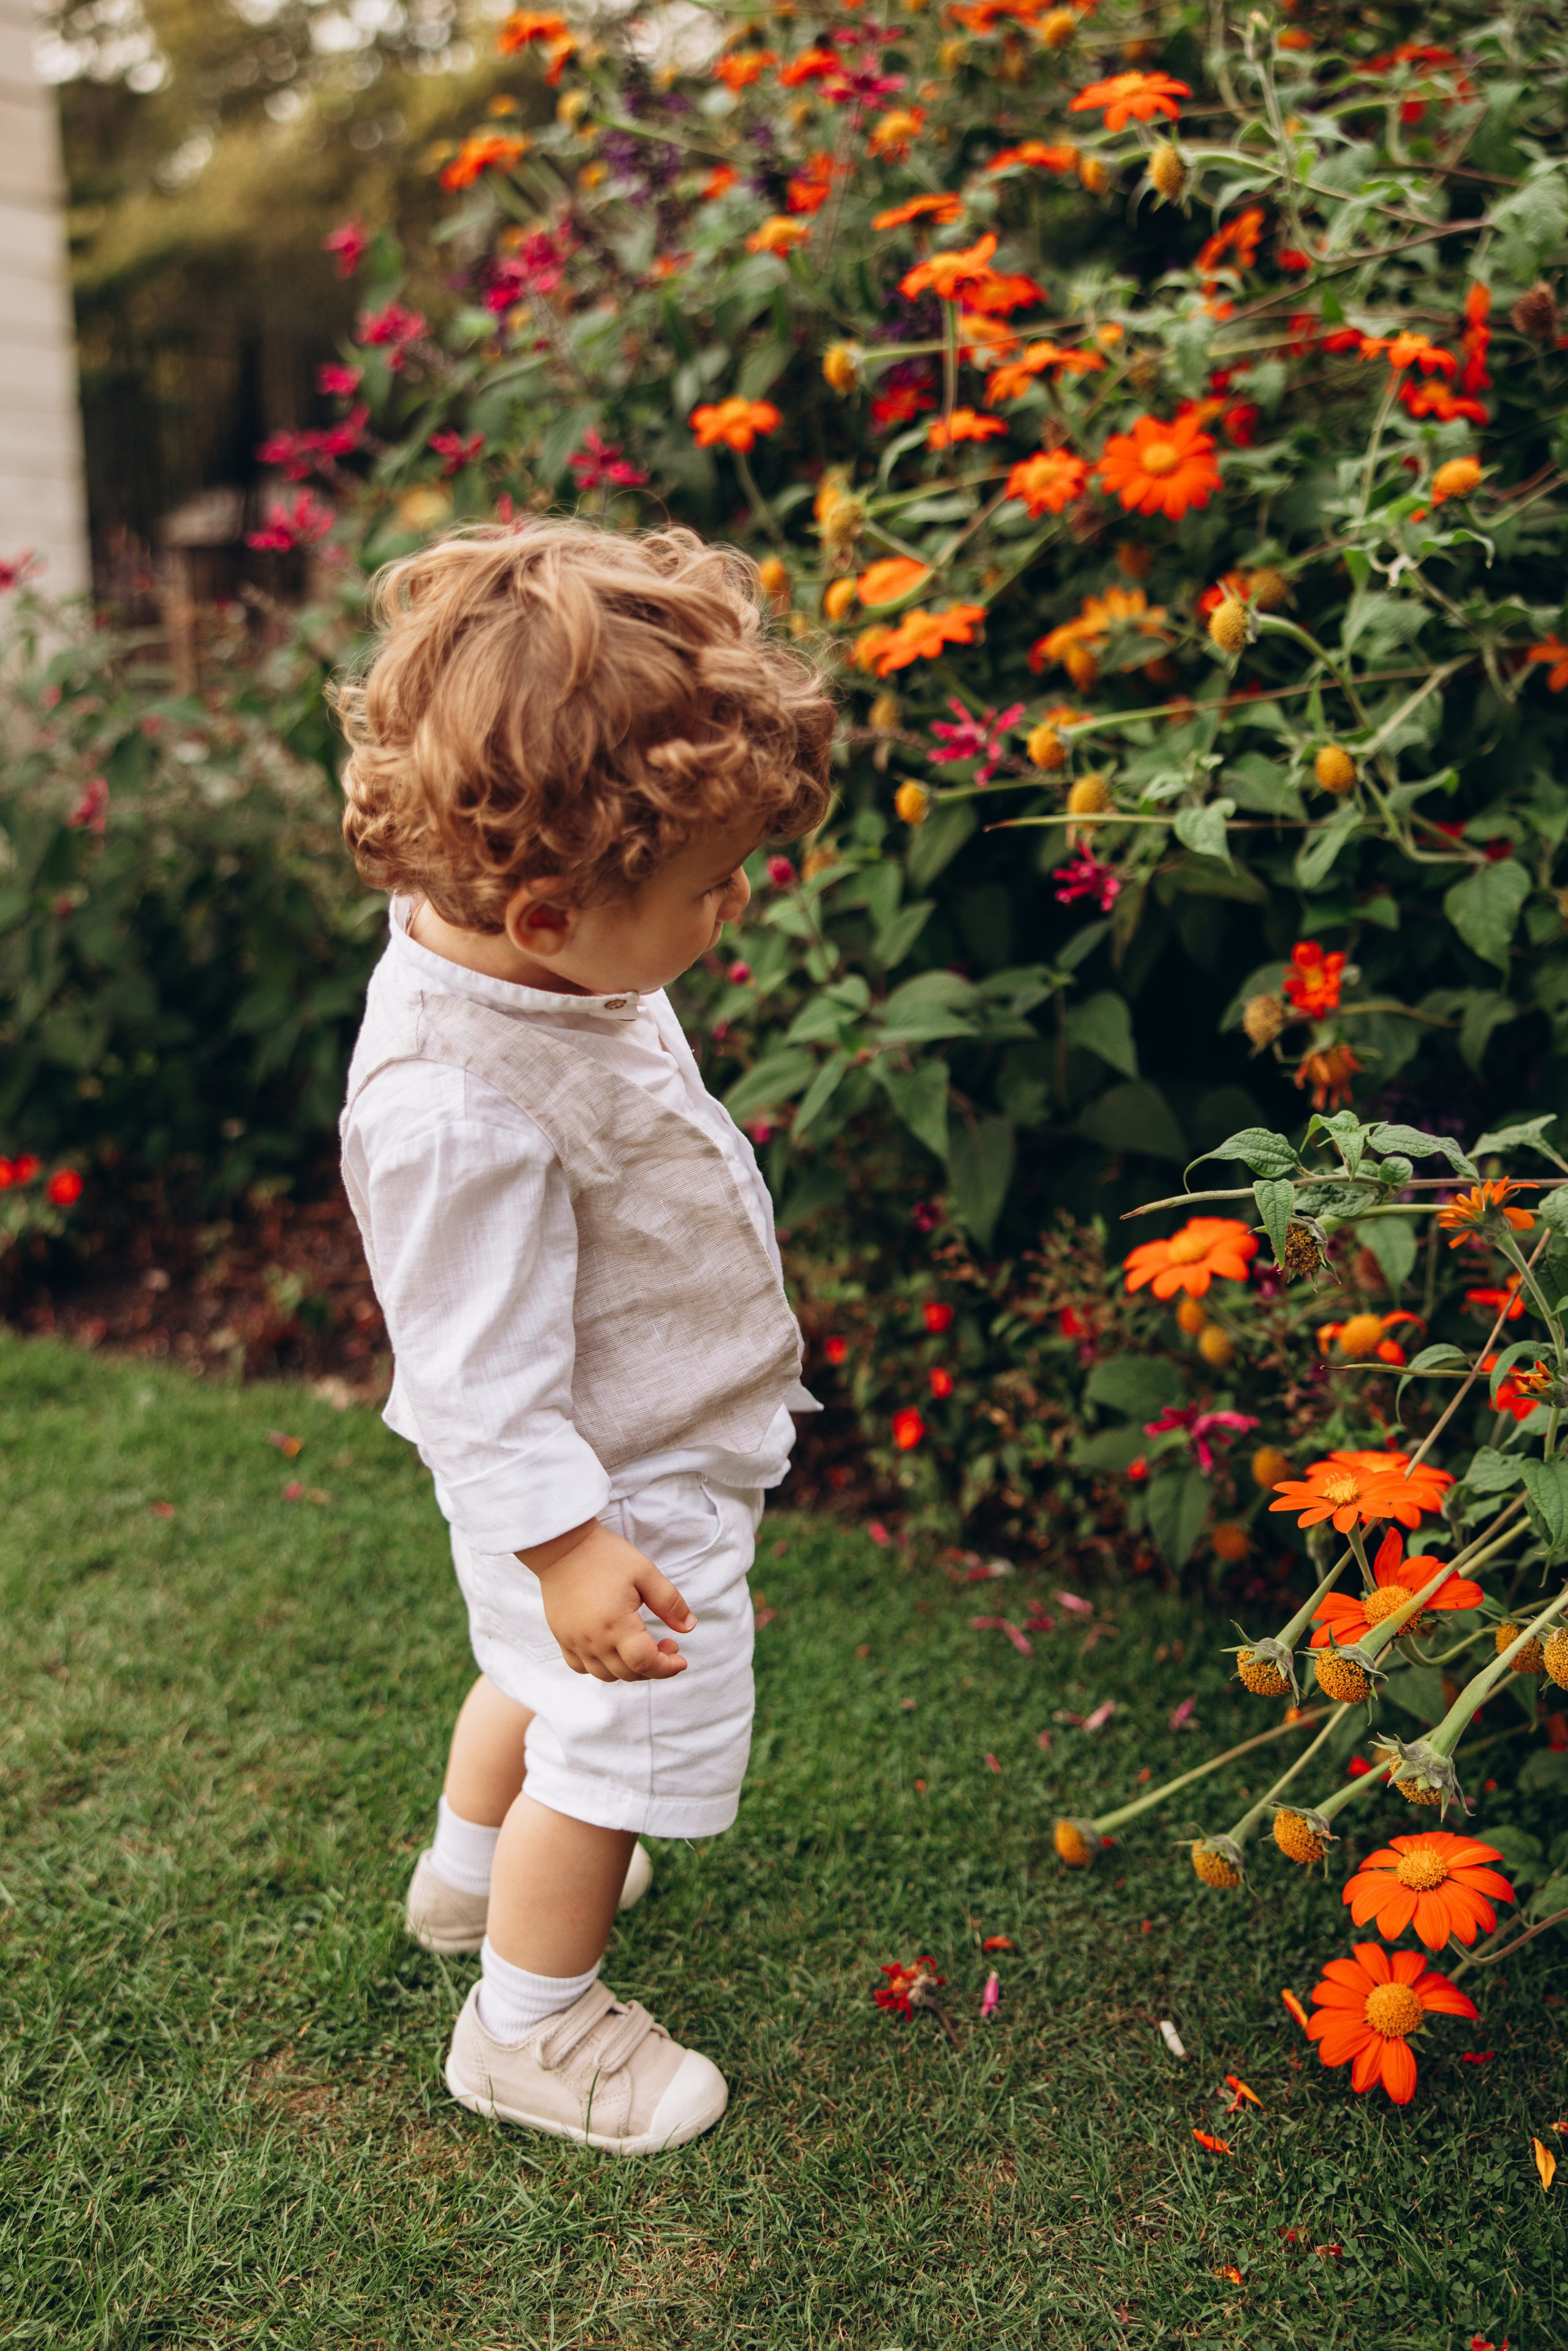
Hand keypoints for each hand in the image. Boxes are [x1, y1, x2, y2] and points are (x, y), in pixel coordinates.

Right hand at [517, 1517, 695, 1682]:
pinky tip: (612, 1649)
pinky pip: (581, 1667)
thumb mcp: (645, 1572)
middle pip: (628, 1673)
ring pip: (605, 1675)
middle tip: (666, 1645)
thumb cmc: (605, 1556)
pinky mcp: (562, 1637)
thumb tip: (689, 1627)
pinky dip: (600, 1666)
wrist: (563, 1547)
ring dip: (629, 1669)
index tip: (681, 1659)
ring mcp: (574, 1642)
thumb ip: (669, 1602)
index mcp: (615, 1625)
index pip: (645, 1663)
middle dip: (654, 1667)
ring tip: (640, 1646)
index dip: (668, 1667)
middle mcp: (593, 1640)